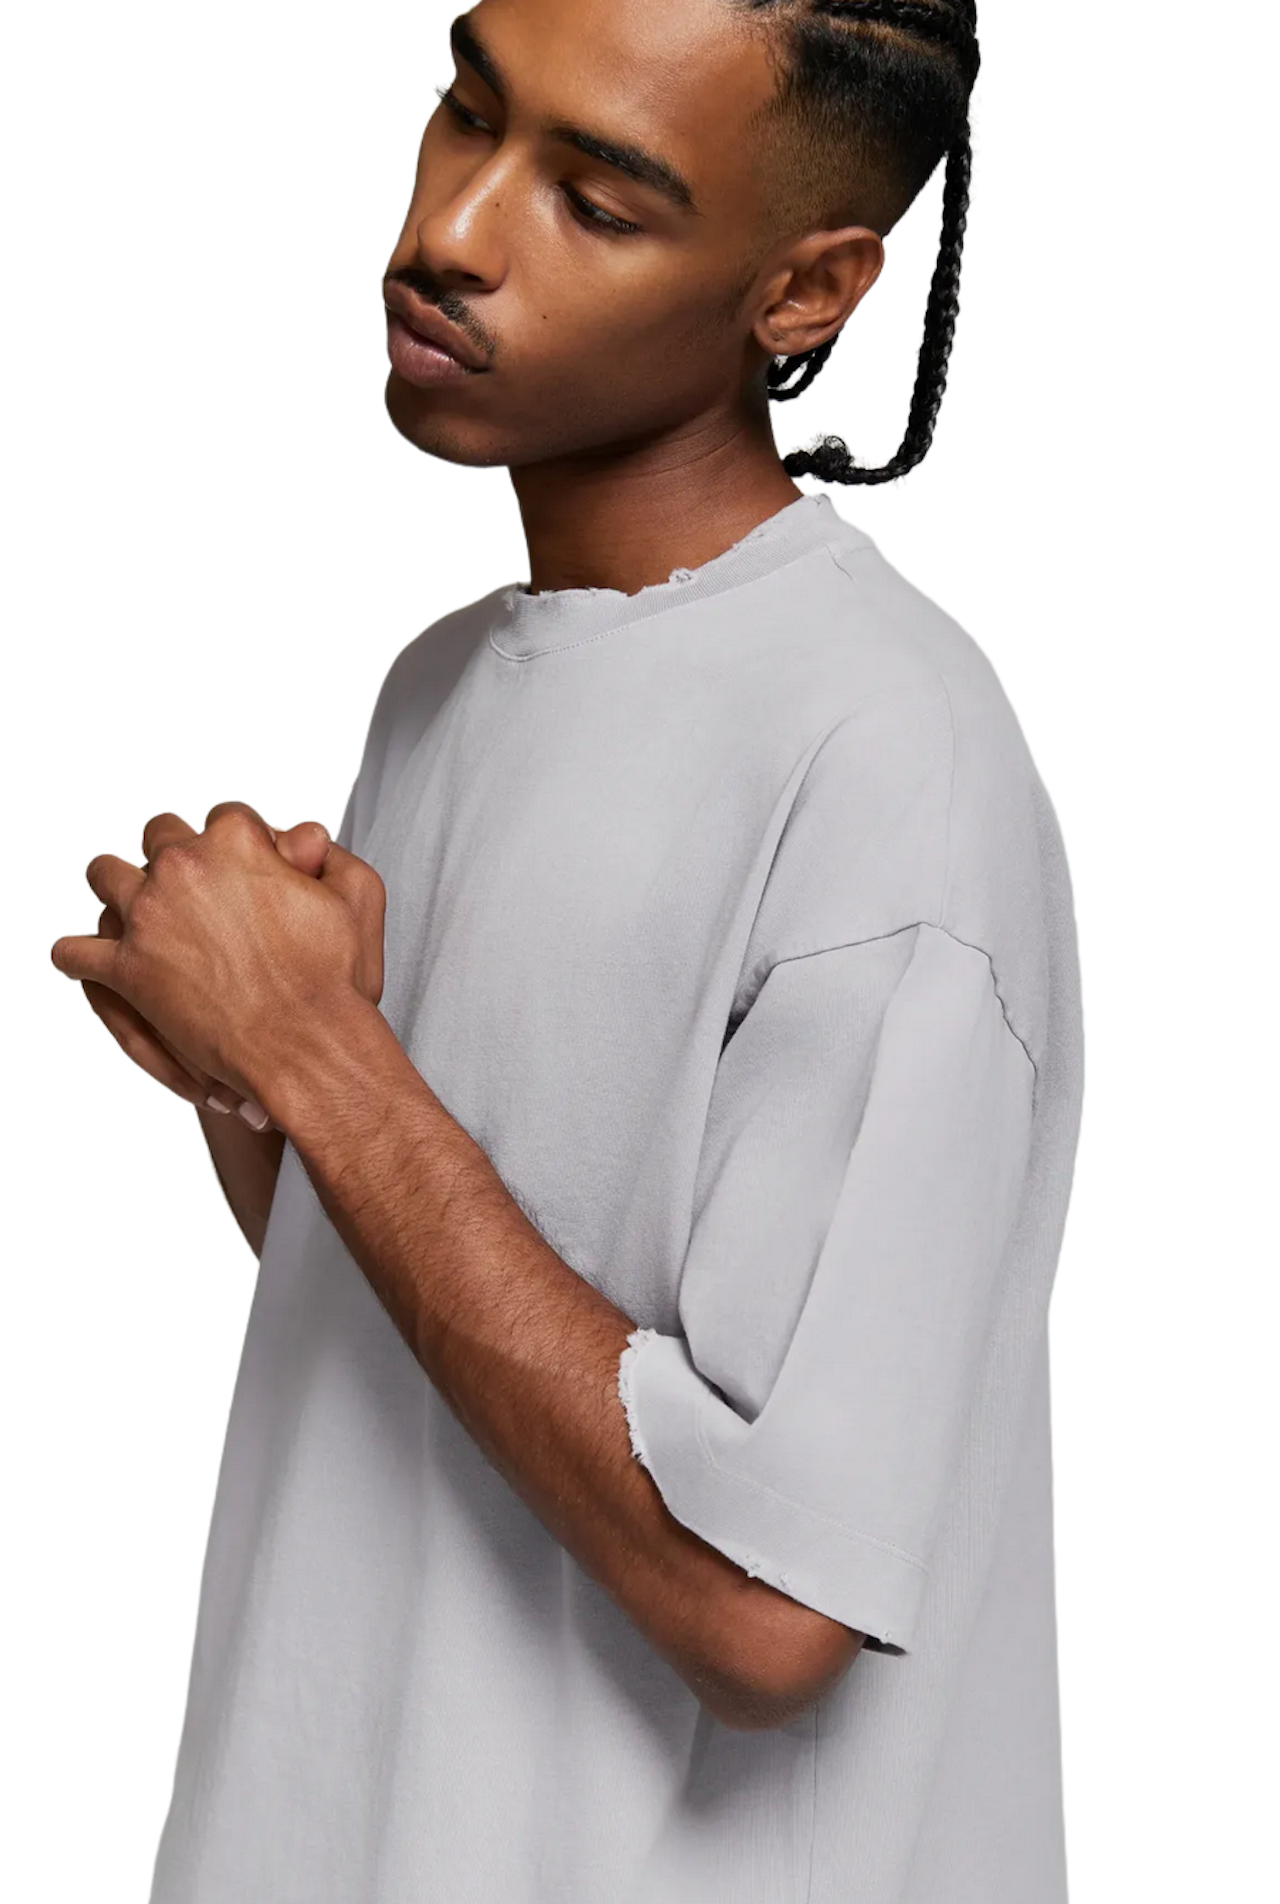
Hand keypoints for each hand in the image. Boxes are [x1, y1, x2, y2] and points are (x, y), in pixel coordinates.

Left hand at [52, 801, 385, 1124]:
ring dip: (118, 888)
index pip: (223, 817)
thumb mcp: (358, 894)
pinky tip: (95, 962)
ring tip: (136, 912)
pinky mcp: (124, 968)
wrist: (305, 1044)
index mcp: (237, 841)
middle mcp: (183, 866)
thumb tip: (304, 837)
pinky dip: (80, 956)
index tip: (245, 870)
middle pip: (159, 836)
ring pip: (105, 875)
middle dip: (176, 857)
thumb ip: (330, 853)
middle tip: (194, 892)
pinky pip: (76, 952)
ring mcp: (147, 915)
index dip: (236, 844)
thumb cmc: (336, 977)